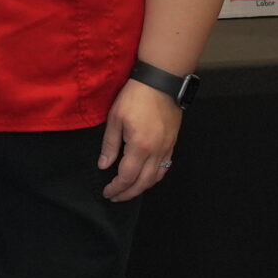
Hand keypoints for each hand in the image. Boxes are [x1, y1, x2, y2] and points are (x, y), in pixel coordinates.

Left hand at [98, 78, 181, 203]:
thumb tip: (104, 165)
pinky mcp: (173, 142)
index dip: (116, 188)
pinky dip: (154, 177)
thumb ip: (110, 144)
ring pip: (157, 177)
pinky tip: (146, 177)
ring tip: (129, 190)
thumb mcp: (115, 118)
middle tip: (115, 197)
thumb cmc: (135, 97)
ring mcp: (167, 148)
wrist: (161, 81)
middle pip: (143, 182)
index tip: (106, 192)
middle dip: (128, 193)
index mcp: (140, 146)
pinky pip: (165, 166)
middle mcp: (156, 151)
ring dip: (142, 188)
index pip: (127, 176)